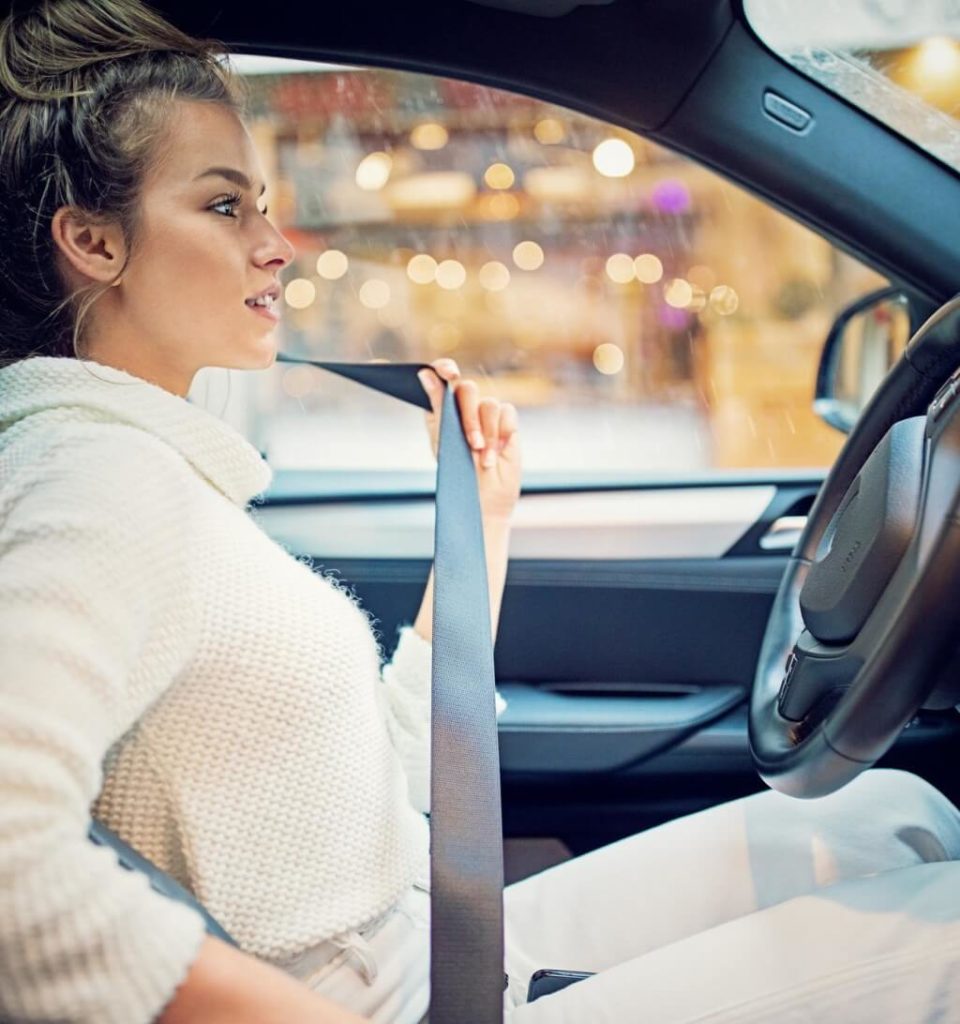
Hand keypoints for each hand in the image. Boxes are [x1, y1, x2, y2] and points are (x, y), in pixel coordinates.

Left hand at [416, 358, 521, 521]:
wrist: (482, 499)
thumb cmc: (457, 474)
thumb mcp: (443, 440)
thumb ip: (437, 405)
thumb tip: (424, 373)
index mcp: (443, 410)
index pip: (443, 377)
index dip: (445, 368)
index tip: (448, 372)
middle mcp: (465, 409)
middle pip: (467, 389)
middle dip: (469, 417)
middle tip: (471, 443)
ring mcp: (487, 416)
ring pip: (489, 404)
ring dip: (486, 433)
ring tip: (482, 457)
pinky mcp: (506, 424)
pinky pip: (507, 412)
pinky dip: (502, 434)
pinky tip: (496, 454)